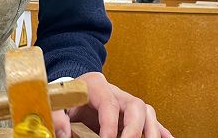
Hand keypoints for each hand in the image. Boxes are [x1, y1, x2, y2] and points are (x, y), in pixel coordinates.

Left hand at [53, 72, 172, 137]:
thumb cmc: (66, 98)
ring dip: (152, 130)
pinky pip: (150, 119)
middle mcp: (115, 91)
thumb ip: (56, 116)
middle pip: (135, 104)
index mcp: (96, 85)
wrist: (71, 92)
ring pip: (146, 110)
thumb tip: (63, 133)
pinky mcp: (131, 113)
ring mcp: (126, 101)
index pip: (109, 103)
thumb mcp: (57, 103)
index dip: (110, 125)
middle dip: (134, 129)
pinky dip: (161, 130)